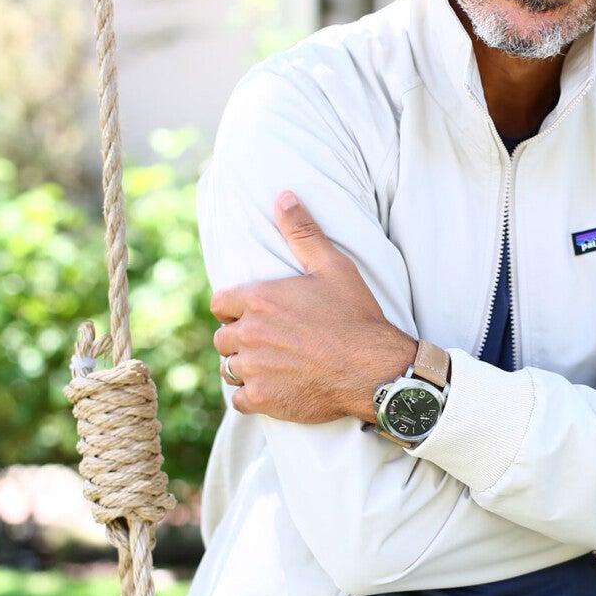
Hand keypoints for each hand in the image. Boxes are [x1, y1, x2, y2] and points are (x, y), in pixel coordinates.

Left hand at [211, 191, 416, 422]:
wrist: (375, 369)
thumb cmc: (356, 317)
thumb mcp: (334, 267)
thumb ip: (303, 232)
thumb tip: (283, 196)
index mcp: (258, 299)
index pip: (220, 304)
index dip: (236, 310)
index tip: (255, 316)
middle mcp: (248, 333)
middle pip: (223, 338)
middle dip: (241, 340)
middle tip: (270, 343)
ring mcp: (253, 368)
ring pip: (229, 369)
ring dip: (245, 368)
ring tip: (272, 366)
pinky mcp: (262, 399)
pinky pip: (239, 399)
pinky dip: (253, 397)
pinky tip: (275, 390)